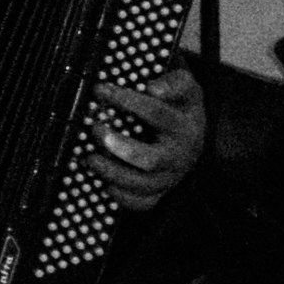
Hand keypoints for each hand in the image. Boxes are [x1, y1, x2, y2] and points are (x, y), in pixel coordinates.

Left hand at [81, 62, 207, 204]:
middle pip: (150, 158)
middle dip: (118, 147)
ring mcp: (172, 174)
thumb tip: (152, 86)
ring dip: (112, 171)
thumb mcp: (184, 87)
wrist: (194, 135)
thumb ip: (173, 81)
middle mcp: (182, 152)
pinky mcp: (161, 190)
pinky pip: (142, 202)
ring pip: (142, 183)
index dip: (129, 102)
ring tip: (89, 157)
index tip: (101, 89)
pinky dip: (122, 195)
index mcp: (186, 122)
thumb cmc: (179, 106)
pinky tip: (105, 182)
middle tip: (93, 128)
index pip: (157, 112)